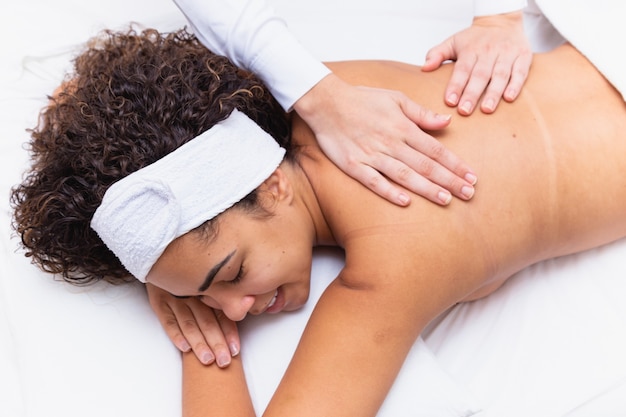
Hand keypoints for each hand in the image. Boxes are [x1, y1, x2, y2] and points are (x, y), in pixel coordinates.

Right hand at [146, 283, 239, 366]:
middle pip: (207, 322)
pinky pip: (168, 320)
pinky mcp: (158, 301)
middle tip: (224, 362)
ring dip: (199, 343)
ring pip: (189, 324)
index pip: (221, 315)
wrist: (161, 258)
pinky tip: (185, 348)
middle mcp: (193, 295)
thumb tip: (247, 307)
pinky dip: (176, 334)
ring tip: (207, 360)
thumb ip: (223, 296)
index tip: (236, 350)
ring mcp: (175, 298)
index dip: (229, 333)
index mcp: (209, 291)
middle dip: (217, 343)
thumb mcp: (207, 280)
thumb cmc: (190, 276)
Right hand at [293, 74, 476, 206]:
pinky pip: (374, 181)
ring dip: (426, 188)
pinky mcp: (354, 165)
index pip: (435, 149)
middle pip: (425, 165)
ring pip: (404, 175)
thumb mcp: (396, 98)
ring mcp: (372, 155)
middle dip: (449, 179)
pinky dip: (389, 191)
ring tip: (446, 199)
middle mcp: (390, 142)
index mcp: (402, 127)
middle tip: (468, 193)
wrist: (326, 102)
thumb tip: (446, 121)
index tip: (471, 176)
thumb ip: (421, 113)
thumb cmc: (361, 99)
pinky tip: (406, 202)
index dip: (455, 164)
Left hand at [422, 10, 531, 114]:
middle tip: (465, 111)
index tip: (450, 101)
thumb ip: (437, 54)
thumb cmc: (475, 38)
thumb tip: (425, 67)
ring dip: (493, 93)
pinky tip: (509, 98)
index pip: (462, 69)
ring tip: (486, 109)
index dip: (456, 85)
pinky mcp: (523, 56)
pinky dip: (516, 85)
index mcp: (471, 49)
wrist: (501, 21)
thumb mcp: (453, 42)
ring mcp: (507, 54)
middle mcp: (489, 51)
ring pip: (500, 75)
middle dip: (472, 93)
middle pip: (480, 75)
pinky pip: (520, 71)